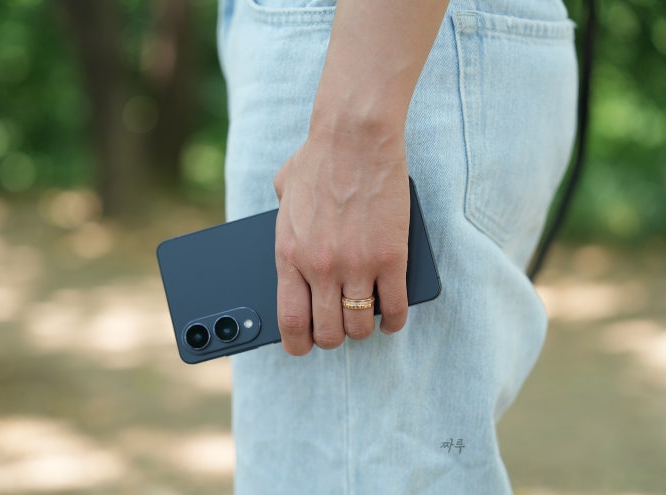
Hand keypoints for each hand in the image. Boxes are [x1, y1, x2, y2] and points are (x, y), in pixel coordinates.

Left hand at [273, 122, 409, 355]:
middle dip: (334, 337)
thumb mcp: (283, 194)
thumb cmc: (318, 159)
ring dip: (364, 330)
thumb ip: (279, 222)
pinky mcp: (391, 257)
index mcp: (289, 256)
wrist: (354, 137)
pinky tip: (393, 317)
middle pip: (327, 332)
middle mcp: (320, 268)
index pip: (290, 321)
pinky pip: (395, 308)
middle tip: (340, 328)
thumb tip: (284, 231)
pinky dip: (394, 320)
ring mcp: (356, 265)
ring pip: (360, 327)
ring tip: (367, 319)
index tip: (306, 344)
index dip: (299, 344)